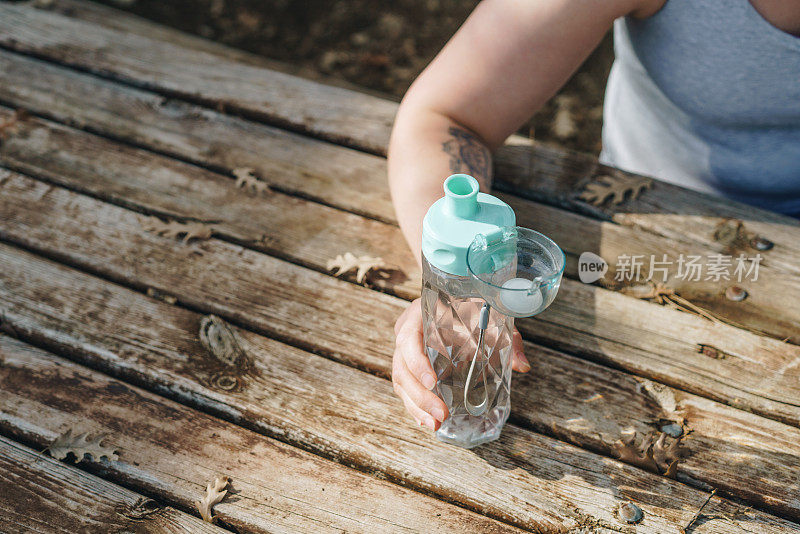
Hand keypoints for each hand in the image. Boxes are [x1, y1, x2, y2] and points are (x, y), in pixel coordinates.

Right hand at [392, 298, 529, 430]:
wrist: (458, 297)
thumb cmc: (472, 305)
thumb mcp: (491, 317)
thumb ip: (507, 339)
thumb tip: (523, 367)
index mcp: (418, 314)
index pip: (408, 339)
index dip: (417, 362)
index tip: (433, 382)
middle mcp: (406, 332)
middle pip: (401, 366)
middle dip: (420, 395)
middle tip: (441, 414)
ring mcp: (404, 350)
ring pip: (400, 381)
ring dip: (416, 406)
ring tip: (434, 424)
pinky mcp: (408, 365)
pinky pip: (405, 388)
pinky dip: (415, 406)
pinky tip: (427, 420)